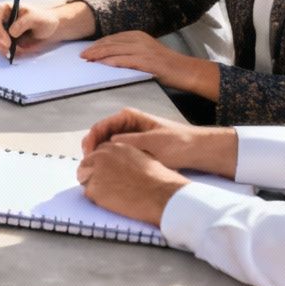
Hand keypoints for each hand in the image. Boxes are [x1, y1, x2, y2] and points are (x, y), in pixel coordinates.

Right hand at [0, 1, 83, 56]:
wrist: (48, 29)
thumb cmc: (43, 20)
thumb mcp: (36, 18)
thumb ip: (24, 23)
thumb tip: (11, 32)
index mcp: (8, 8)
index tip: (6, 40)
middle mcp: (1, 17)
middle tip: (8, 48)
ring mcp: (1, 28)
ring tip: (11, 51)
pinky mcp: (3, 38)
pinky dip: (2, 50)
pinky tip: (11, 52)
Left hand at [76, 140, 187, 226]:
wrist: (161, 195)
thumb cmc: (159, 180)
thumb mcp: (143, 157)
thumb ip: (126, 158)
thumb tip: (120, 165)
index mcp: (115, 146)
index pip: (97, 154)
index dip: (100, 166)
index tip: (106, 175)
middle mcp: (102, 155)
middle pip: (86, 165)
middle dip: (92, 175)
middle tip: (106, 188)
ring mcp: (96, 171)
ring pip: (85, 180)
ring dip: (95, 187)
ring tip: (113, 195)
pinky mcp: (94, 188)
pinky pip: (89, 194)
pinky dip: (98, 200)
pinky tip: (114, 201)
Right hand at [81, 106, 237, 176]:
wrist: (196, 150)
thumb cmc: (177, 143)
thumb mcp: (151, 142)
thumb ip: (128, 141)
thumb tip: (107, 144)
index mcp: (128, 117)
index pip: (101, 126)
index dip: (91, 140)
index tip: (88, 154)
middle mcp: (126, 124)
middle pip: (101, 135)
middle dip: (92, 148)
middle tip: (88, 165)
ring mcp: (130, 135)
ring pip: (107, 144)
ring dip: (100, 154)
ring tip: (96, 168)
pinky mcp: (135, 147)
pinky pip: (117, 151)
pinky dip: (110, 158)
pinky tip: (109, 168)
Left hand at [85, 31, 220, 98]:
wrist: (185, 70)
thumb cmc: (164, 65)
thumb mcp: (145, 53)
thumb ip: (129, 52)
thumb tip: (109, 57)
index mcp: (138, 35)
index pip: (112, 38)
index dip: (98, 44)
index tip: (86, 50)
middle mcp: (139, 39)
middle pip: (111, 42)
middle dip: (94, 49)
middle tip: (81, 56)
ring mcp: (143, 49)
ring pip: (115, 50)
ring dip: (98, 55)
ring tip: (87, 60)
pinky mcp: (146, 61)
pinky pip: (124, 60)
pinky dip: (111, 62)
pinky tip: (101, 64)